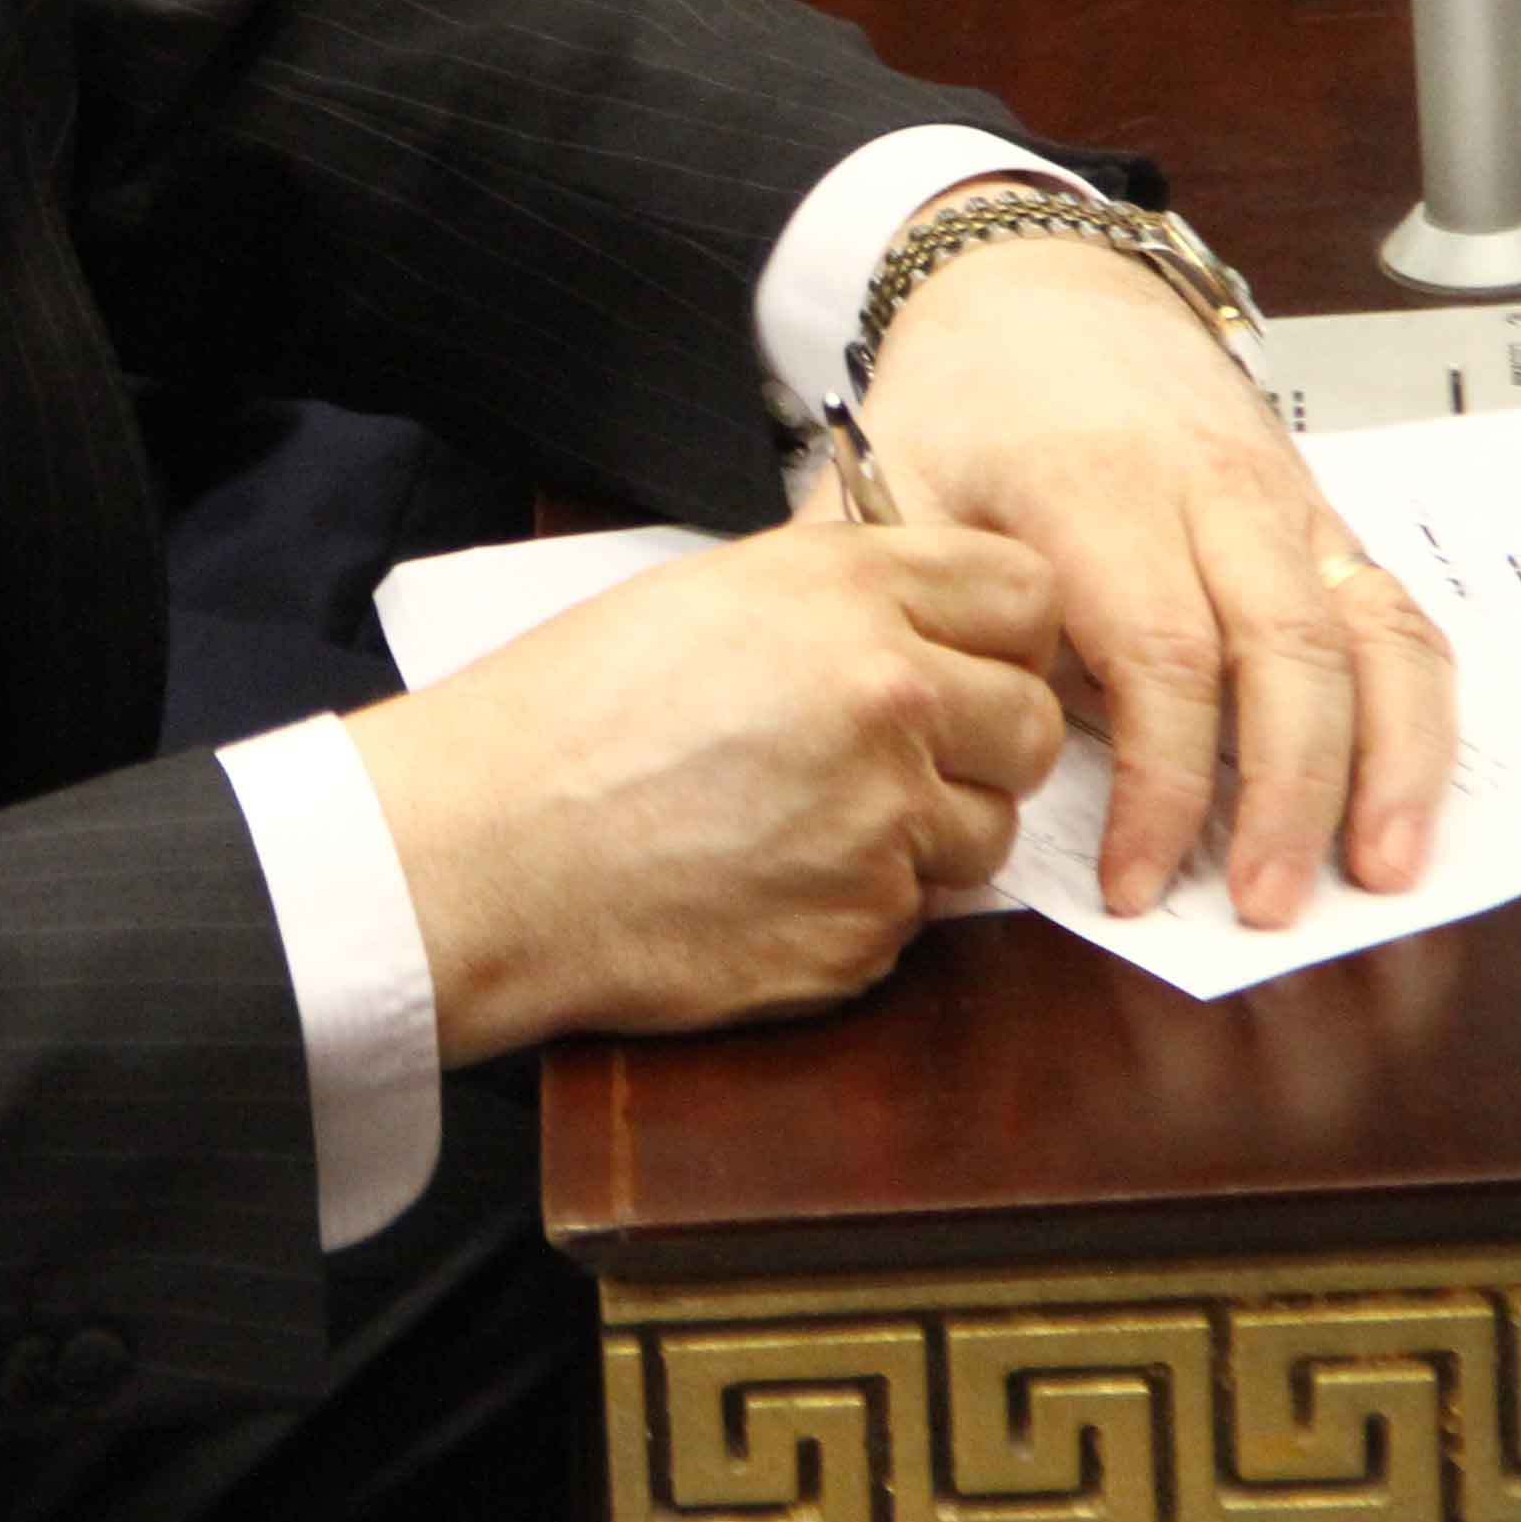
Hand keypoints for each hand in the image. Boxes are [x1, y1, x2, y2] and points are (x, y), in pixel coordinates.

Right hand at [343, 521, 1064, 1060]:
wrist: (489, 849)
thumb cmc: (566, 718)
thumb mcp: (708, 596)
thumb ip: (839, 600)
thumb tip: (924, 624)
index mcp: (846, 590)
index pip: (1026, 595)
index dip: (1005, 636)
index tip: (975, 661)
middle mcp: (889, 695)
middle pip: (1031, 726)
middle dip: (982, 747)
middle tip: (897, 759)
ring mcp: (886, 821)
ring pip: (986, 835)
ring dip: (926, 837)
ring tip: (806, 825)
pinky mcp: (865, 930)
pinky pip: (914, 917)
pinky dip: (860, 908)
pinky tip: (769, 882)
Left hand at [854, 234, 1454, 925]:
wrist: (1041, 281)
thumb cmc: (964, 396)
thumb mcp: (896, 479)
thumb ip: (889, 604)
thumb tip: (878, 739)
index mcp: (1094, 485)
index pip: (1159, 652)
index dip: (1159, 783)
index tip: (1136, 883)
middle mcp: (1211, 487)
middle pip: (1284, 652)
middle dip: (1285, 795)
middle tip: (1265, 911)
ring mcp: (1283, 499)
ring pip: (1370, 632)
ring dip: (1383, 762)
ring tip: (1375, 875)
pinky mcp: (1323, 517)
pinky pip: (1397, 613)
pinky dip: (1417, 712)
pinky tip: (1408, 802)